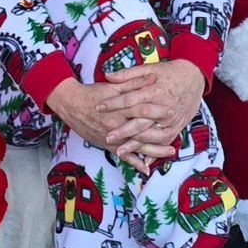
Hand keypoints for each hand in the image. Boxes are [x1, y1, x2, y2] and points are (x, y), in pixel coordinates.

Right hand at [48, 77, 177, 172]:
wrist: (72, 105)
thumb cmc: (93, 94)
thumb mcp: (113, 85)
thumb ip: (134, 82)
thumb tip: (152, 78)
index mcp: (119, 109)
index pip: (142, 110)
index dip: (157, 110)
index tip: (171, 110)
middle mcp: (117, 125)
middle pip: (142, 130)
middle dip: (160, 132)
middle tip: (176, 132)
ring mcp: (113, 137)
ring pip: (136, 146)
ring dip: (154, 150)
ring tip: (170, 151)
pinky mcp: (108, 145)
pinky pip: (123, 157)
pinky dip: (135, 163)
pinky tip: (146, 169)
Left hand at [102, 59, 204, 142]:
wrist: (195, 77)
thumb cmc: (170, 72)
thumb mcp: (149, 68)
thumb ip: (128, 74)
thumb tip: (107, 75)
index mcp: (154, 91)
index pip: (130, 99)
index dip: (113, 104)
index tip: (99, 108)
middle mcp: (163, 107)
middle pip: (140, 121)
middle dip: (122, 131)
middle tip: (107, 137)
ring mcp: (171, 119)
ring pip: (151, 136)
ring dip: (135, 145)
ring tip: (119, 151)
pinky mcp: (177, 127)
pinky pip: (164, 142)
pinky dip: (154, 151)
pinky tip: (142, 159)